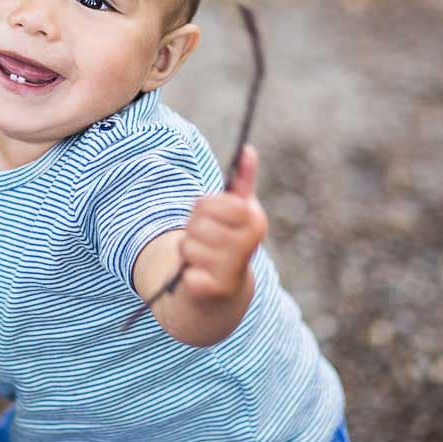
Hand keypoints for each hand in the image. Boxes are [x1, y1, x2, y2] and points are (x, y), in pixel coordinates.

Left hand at [178, 145, 266, 304]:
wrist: (224, 292)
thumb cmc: (226, 242)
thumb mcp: (236, 211)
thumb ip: (241, 181)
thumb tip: (248, 149)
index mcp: (255, 220)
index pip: (210, 202)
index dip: (203, 208)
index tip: (210, 217)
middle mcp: (249, 244)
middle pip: (197, 223)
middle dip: (193, 230)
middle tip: (205, 241)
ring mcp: (234, 268)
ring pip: (188, 246)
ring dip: (188, 251)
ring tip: (202, 258)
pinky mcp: (217, 291)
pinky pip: (188, 274)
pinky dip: (187, 275)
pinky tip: (198, 278)